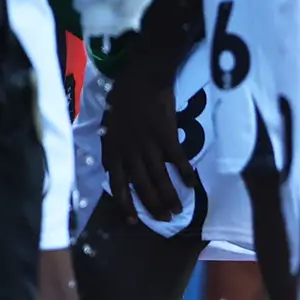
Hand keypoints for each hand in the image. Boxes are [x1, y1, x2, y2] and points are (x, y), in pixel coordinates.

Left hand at [100, 54, 188, 218]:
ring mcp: (149, 145)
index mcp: (113, 150)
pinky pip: (178, 160)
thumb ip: (110, 148)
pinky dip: (186, 174)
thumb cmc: (122, 99)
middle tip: (164, 220)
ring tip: (178, 211)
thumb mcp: (107, 125)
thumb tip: (108, 167)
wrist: (143, 78)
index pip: (118, 185)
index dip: (126, 205)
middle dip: (154, 206)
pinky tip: (192, 185)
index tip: (133, 221)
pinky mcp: (168, 137)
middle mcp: (130, 152)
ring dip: (170, 197)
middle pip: (143, 186)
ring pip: (160, 178)